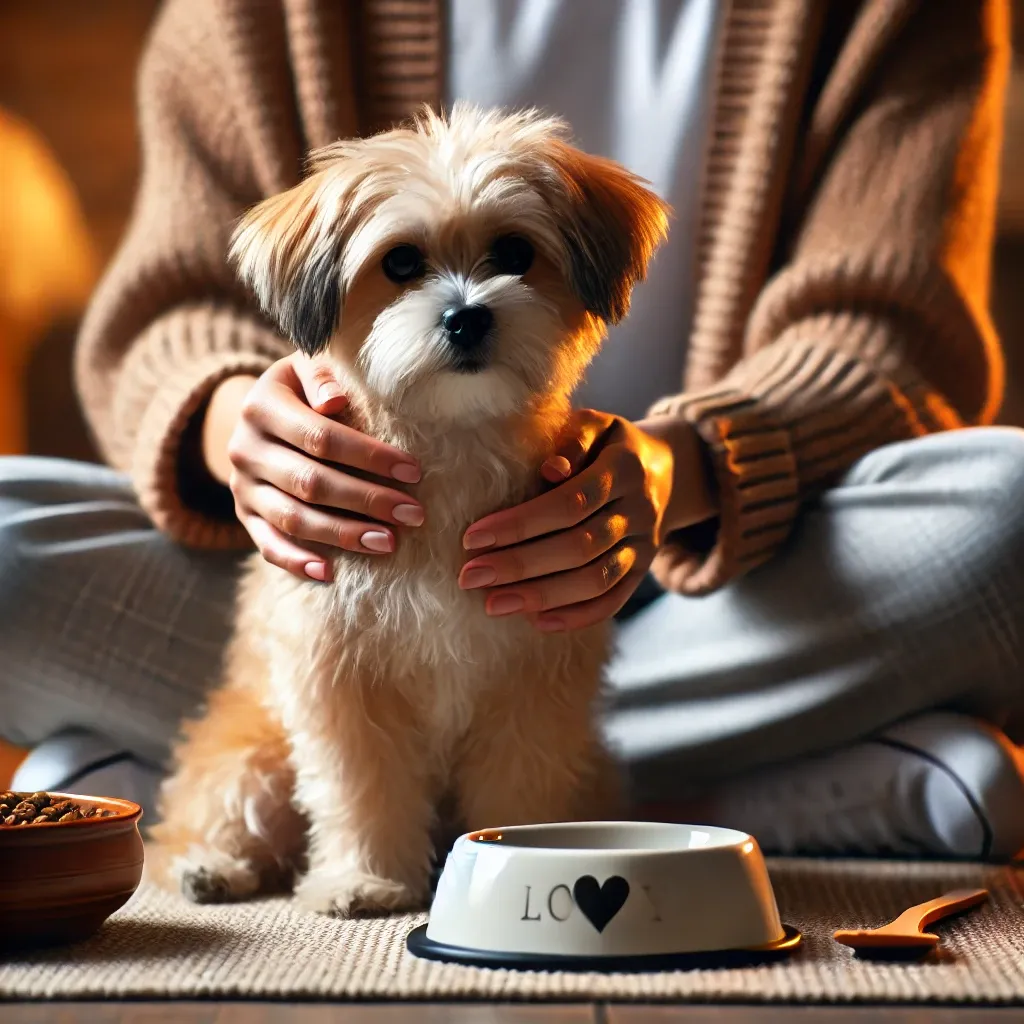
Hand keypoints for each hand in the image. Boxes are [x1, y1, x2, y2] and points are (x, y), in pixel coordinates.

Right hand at [205, 353, 423, 581]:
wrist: (256, 410)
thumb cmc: (303, 387)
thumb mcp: (308, 366)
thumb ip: (322, 376)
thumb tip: (335, 401)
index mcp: (261, 406)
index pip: (321, 437)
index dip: (369, 457)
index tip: (413, 472)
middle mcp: (245, 449)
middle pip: (311, 482)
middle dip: (367, 501)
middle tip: (413, 515)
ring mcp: (241, 486)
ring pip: (292, 518)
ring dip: (343, 534)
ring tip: (388, 543)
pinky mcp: (244, 515)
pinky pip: (267, 544)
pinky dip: (297, 562)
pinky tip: (330, 573)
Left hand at [457, 409, 714, 630]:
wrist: (666, 469)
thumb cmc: (608, 444)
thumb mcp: (595, 425)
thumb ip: (572, 441)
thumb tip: (549, 470)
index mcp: (624, 468)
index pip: (570, 502)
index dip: (521, 523)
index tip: (472, 537)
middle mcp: (639, 510)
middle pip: (580, 547)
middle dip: (520, 565)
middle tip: (470, 577)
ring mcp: (645, 545)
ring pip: (596, 580)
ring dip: (542, 596)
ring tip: (493, 604)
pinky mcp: (642, 570)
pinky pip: (613, 601)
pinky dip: (576, 616)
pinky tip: (536, 621)